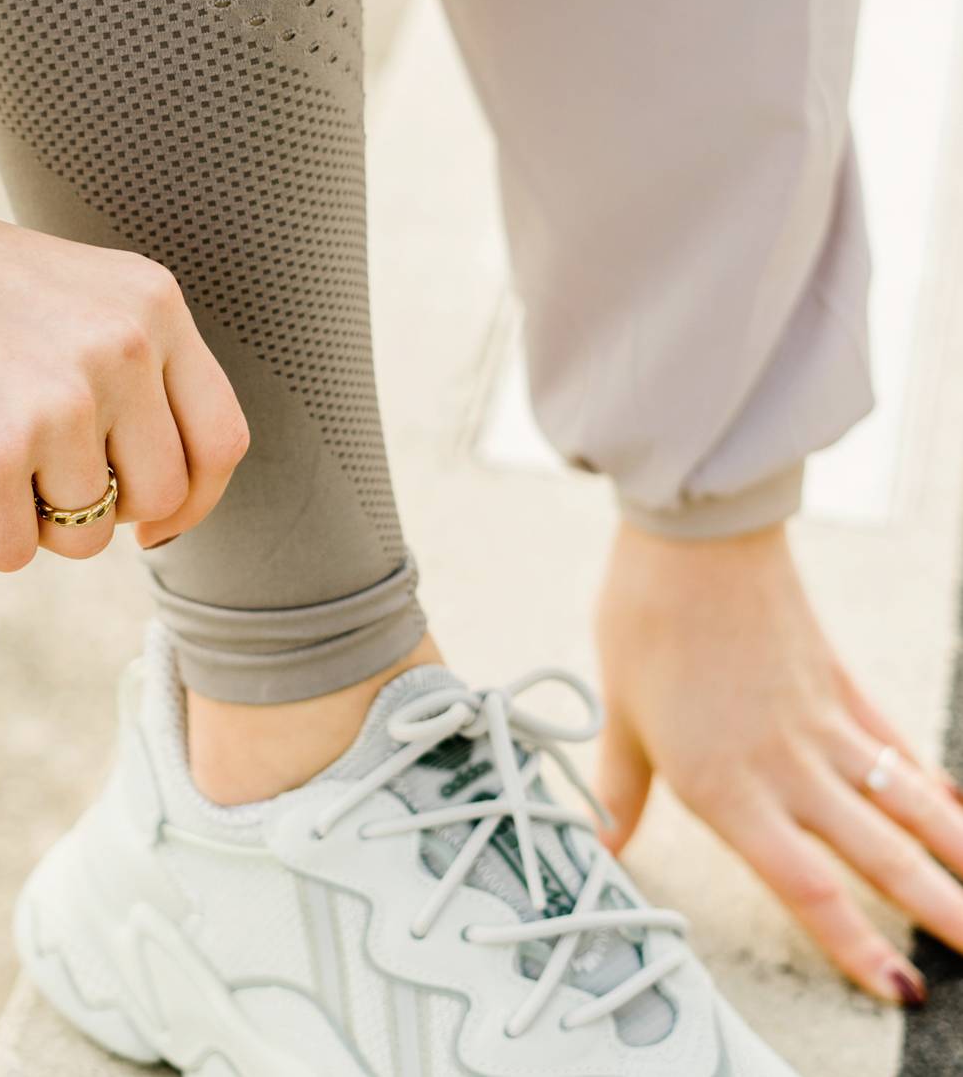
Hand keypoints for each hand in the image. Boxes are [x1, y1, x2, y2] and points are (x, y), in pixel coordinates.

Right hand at [0, 7, 249, 568]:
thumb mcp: (71, 299)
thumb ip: (128, 375)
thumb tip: (157, 510)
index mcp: (152, 305)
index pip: (221, 438)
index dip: (194, 499)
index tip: (151, 523)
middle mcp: (121, 349)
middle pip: (159, 500)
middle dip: (99, 513)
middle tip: (33, 476)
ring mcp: (60, 400)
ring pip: (85, 537)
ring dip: (29, 518)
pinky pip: (9, 552)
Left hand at [594, 521, 961, 1006]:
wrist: (693, 538)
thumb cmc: (645, 620)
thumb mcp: (620, 713)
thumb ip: (620, 788)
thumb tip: (601, 842)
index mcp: (726, 788)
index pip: (805, 888)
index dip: (854, 946)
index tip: (898, 990)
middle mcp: (787, 769)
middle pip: (878, 858)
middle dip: (936, 915)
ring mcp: (824, 726)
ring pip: (906, 808)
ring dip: (954, 857)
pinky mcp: (841, 685)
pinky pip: (896, 748)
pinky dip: (931, 784)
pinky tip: (955, 808)